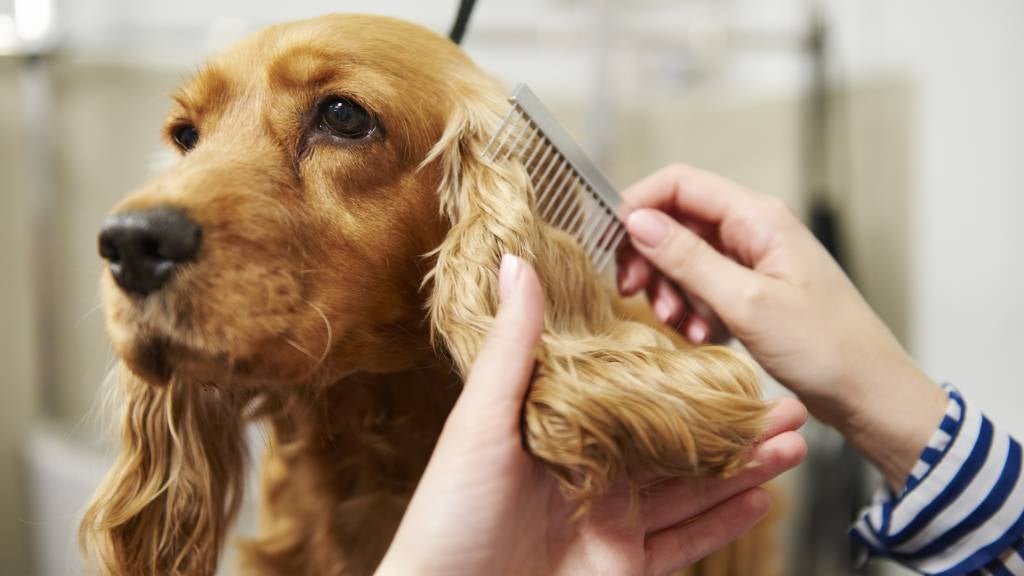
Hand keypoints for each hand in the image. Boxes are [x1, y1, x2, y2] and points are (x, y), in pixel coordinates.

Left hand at [376, 255, 807, 575]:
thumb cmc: (448, 513)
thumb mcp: (480, 421)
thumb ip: (511, 348)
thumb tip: (516, 265)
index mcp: (560, 432)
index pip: (635, 396)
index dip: (682, 378)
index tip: (725, 356)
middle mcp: (592, 474)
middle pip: (675, 444)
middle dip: (731, 425)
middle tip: (782, 403)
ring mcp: (611, 522)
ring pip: (691, 490)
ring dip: (742, 467)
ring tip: (791, 443)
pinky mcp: (623, 567)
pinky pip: (684, 543)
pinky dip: (723, 521)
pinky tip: (759, 497)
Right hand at [617, 163, 946, 487]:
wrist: (869, 393)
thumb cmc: (824, 347)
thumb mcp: (745, 302)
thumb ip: (688, 258)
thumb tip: (637, 221)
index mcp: (758, 217)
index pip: (680, 183)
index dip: (639, 205)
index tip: (612, 243)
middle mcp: (754, 230)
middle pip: (678, 221)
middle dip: (650, 256)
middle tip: (634, 293)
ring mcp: (754, 261)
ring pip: (686, 258)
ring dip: (671, 289)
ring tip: (678, 324)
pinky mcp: (753, 291)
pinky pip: (705, 287)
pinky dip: (693, 308)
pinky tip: (702, 336)